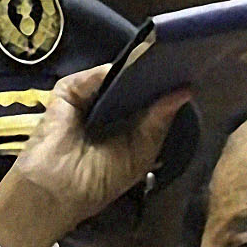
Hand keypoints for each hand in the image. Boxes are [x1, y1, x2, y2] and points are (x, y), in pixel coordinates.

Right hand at [0, 63, 191, 246]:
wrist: (54, 191)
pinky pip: (92, 77)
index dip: (169, 89)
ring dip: (136, 68)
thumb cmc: (98, 181)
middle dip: (156, 73)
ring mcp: (88, 99)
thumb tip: (185, 91)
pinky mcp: (68, 92)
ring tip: (161, 55)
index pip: (151, 100)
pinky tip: (128, 70)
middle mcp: (109, 110)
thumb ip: (159, 122)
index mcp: (128, 127)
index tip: (192, 73)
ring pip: (115, 76)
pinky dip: (109, 72)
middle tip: (181, 58)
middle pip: (135, 83)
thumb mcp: (139, 153)